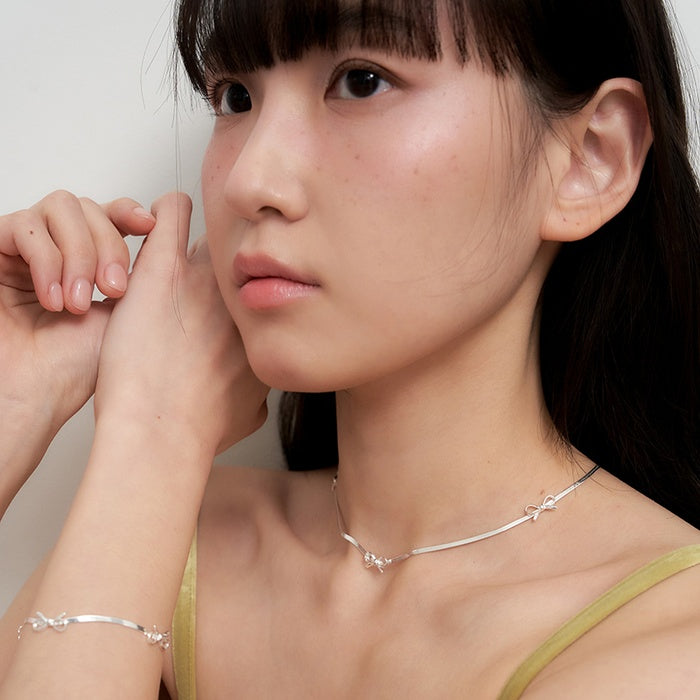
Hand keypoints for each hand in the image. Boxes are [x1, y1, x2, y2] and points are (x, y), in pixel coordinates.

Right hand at [0, 190, 154, 424]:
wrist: (34, 397)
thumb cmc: (77, 368)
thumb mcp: (128, 313)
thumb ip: (144, 273)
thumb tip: (176, 238)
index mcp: (89, 260)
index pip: (110, 214)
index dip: (129, 211)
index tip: (151, 227)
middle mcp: (57, 249)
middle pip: (89, 206)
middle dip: (108, 244)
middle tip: (113, 290)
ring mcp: (25, 249)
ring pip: (60, 206)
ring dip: (79, 253)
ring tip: (78, 302)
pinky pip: (24, 226)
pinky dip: (46, 260)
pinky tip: (54, 299)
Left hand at [95, 193, 268, 458]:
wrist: (162, 430)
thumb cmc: (199, 428)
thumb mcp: (251, 415)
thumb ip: (259, 395)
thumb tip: (258, 396)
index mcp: (264, 325)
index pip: (264, 286)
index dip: (244, 291)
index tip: (224, 300)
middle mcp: (244, 295)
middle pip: (243, 256)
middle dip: (229, 263)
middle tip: (200, 277)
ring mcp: (207, 277)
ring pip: (213, 232)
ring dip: (201, 239)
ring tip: (176, 252)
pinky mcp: (164, 268)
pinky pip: (173, 211)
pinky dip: (165, 212)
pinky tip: (152, 225)